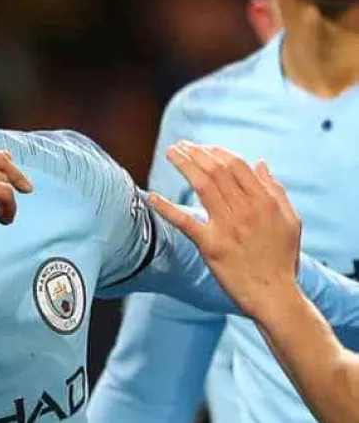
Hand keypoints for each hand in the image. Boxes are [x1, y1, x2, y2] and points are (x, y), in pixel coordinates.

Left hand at [148, 141, 301, 321]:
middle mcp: (246, 210)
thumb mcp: (289, 221)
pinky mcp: (211, 246)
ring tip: (170, 153)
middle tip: (179, 145)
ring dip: (184, 165)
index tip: (202, 147)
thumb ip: (275, 190)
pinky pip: (185, 222)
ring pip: (202, 186)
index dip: (216, 152)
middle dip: (196, 153)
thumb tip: (261, 163)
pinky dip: (167, 208)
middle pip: (216, 170)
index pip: (237, 165)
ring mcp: (227, 226)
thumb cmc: (282, 259)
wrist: (275, 296)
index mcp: (265, 202)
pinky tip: (151, 197)